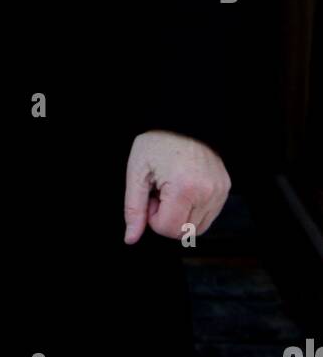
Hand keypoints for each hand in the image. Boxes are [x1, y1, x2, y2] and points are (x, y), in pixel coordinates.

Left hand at [123, 130, 229, 244]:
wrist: (183, 118)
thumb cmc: (158, 141)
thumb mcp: (137, 171)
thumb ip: (133, 208)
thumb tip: (131, 238)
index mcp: (185, 188)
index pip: (168, 230)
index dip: (153, 217)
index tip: (151, 196)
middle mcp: (207, 193)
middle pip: (183, 232)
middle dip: (168, 216)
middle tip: (161, 191)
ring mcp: (219, 191)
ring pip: (197, 228)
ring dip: (182, 215)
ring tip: (173, 189)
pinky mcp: (225, 188)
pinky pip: (208, 215)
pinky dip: (194, 208)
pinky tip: (185, 188)